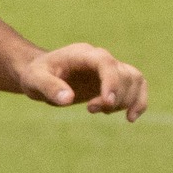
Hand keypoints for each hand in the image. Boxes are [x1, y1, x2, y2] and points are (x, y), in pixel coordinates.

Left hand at [16, 43, 146, 121]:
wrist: (40, 75)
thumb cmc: (35, 75)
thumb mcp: (34, 80)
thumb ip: (49, 88)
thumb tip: (68, 100)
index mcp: (83, 54)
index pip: (106, 63)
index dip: (111, 82)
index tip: (107, 102)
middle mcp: (101, 58)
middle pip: (123, 75)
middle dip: (113, 98)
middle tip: (90, 109)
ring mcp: (110, 69)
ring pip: (133, 81)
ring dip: (124, 101)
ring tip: (98, 111)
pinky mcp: (113, 81)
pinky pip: (136, 86)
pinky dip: (138, 101)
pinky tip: (130, 118)